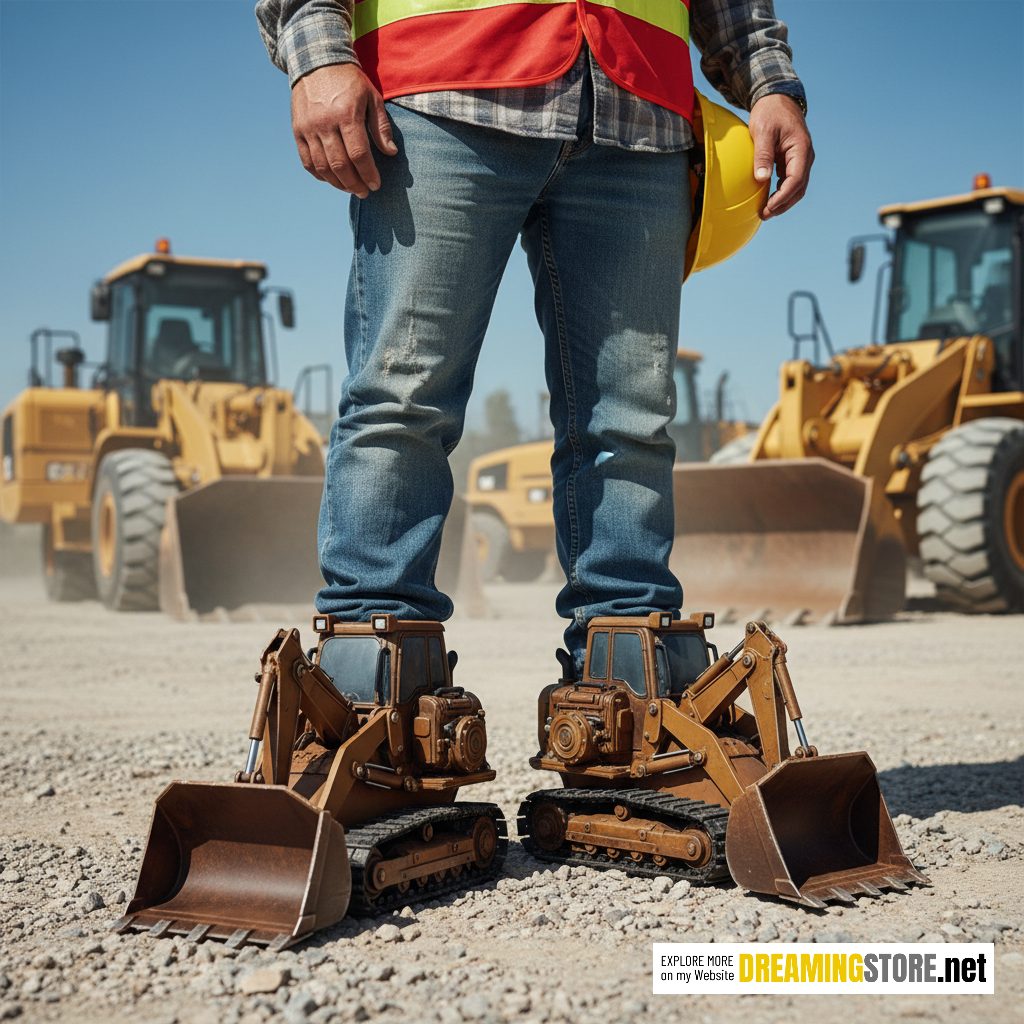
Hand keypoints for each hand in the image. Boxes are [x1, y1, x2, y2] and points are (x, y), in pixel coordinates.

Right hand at [290, 63, 397, 196]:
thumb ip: (381, 126)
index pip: (359, 154)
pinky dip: (319, 175)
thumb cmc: (350, 81)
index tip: (376, 185)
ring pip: (322, 167)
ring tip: (350, 188)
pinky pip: (307, 161)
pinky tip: (331, 180)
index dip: (368, 174)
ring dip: (338, 183)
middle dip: (354, 184)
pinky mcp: (297, 130)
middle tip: (364, 192)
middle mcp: (325, 123)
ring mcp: (308, 128)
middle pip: (340, 165)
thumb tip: (391, 153)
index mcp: (346, 114)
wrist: (317, 61)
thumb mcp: (372, 97)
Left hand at [748, 93, 813, 218]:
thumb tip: (761, 178)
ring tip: (765, 211)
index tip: (769, 207)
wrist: (776, 99)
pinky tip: (768, 200)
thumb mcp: (763, 131)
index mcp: (801, 148)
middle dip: (783, 204)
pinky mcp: (792, 161)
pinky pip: (790, 182)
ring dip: (782, 201)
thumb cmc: (769, 113)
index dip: (783, 197)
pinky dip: (781, 193)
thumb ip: (763, 154)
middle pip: (799, 188)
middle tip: (764, 214)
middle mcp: (805, 156)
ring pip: (796, 187)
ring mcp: (800, 159)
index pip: (796, 179)